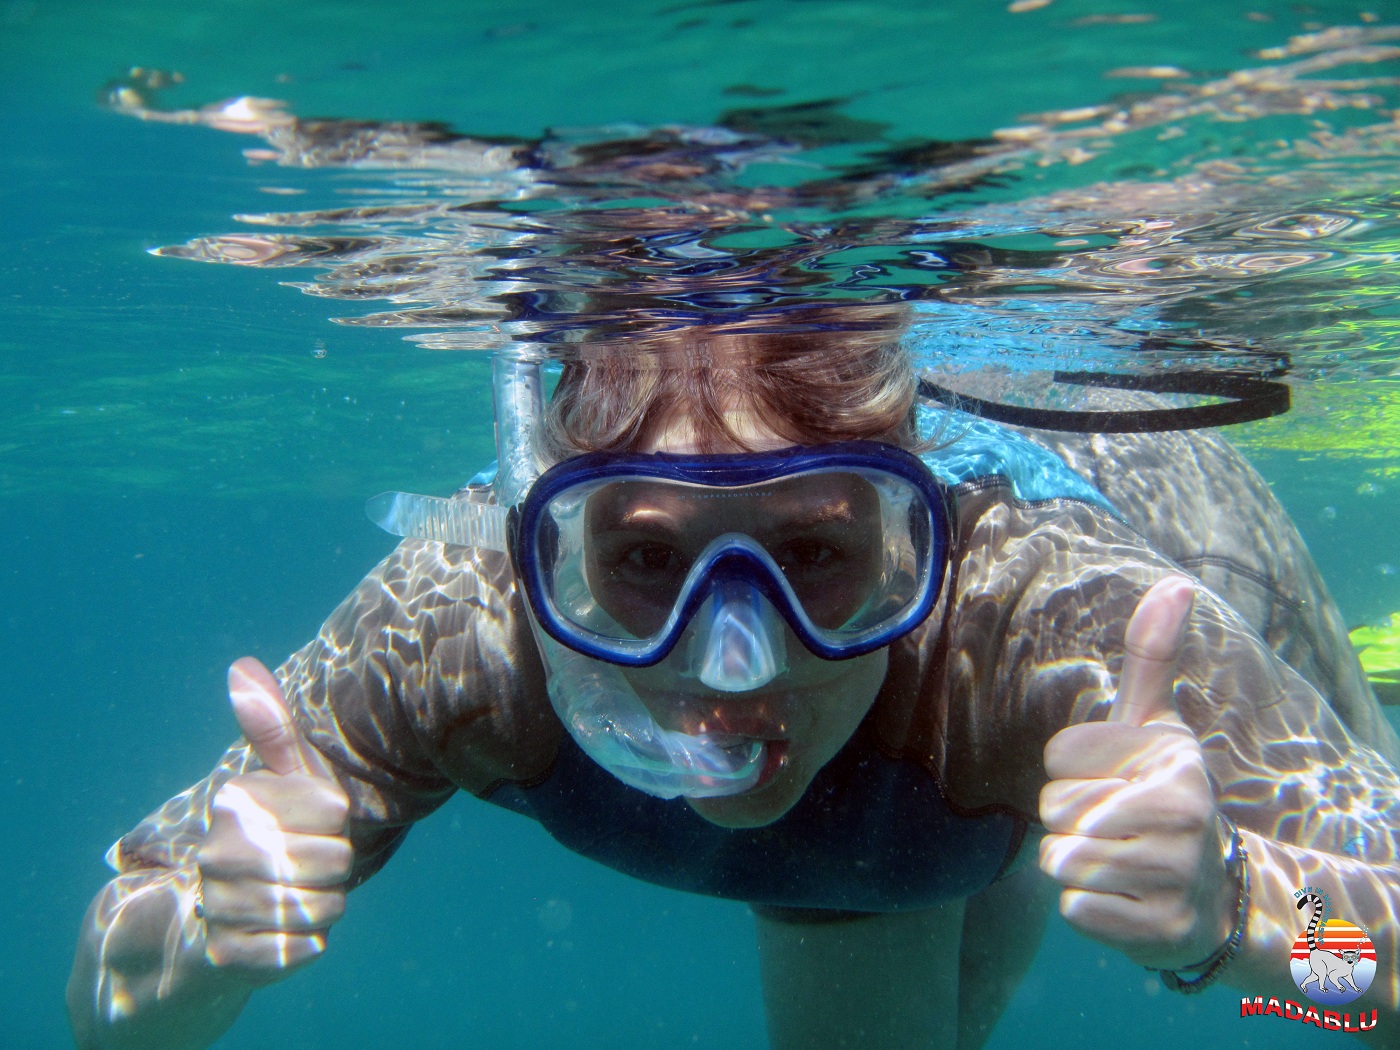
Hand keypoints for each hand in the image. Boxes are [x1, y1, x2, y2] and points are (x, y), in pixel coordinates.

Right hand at [196, 657, 351, 979]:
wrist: (209, 923)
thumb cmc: (267, 838)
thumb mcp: (277, 780)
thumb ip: (270, 728)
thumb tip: (241, 666)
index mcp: (235, 800)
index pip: (336, 811)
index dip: (336, 822)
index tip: (309, 825)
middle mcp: (219, 850)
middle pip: (337, 859)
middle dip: (335, 867)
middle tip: (304, 866)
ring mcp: (221, 904)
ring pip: (328, 905)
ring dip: (325, 904)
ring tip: (296, 896)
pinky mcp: (232, 955)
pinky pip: (309, 947)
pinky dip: (309, 941)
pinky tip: (282, 932)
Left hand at [1037, 576, 1232, 968]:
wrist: (1217, 897)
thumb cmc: (1164, 796)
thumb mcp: (1158, 726)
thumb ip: (1153, 656)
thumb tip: (1175, 582)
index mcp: (1171, 757)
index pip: (1057, 755)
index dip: (1072, 771)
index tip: (1112, 781)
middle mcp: (1180, 812)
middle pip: (1053, 809)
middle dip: (1070, 821)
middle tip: (1117, 829)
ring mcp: (1172, 874)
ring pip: (1058, 859)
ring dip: (1075, 865)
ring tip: (1119, 862)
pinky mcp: (1158, 930)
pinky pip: (1073, 907)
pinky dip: (1088, 908)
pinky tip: (1127, 901)